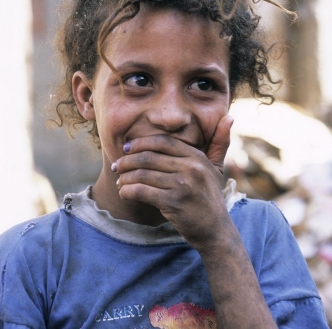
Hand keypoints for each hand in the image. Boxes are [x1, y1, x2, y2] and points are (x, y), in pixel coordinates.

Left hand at [113, 115, 233, 250]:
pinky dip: (128, 191)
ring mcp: (183, 185)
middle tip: (117, 166)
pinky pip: (142, 191)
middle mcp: (191, 168)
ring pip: (143, 174)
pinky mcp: (174, 203)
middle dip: (128, 161)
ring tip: (119, 181)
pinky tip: (124, 193)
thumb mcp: (217, 167)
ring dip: (125, 177)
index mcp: (197, 156)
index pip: (162, 142)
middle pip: (149, 157)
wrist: (215, 230)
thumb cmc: (210, 196)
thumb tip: (229, 117)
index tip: (127, 148)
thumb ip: (220, 142)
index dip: (141, 143)